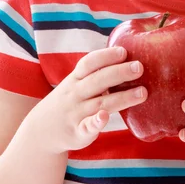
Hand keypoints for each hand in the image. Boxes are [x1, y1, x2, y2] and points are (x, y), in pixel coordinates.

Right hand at [26, 47, 147, 153]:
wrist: (42, 131)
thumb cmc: (71, 100)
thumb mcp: (77, 83)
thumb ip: (98, 72)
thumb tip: (129, 57)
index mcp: (76, 78)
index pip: (89, 63)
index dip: (106, 56)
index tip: (124, 51)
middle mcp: (75, 93)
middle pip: (98, 80)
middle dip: (119, 72)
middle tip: (139, 67)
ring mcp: (76, 113)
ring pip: (100, 103)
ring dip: (122, 97)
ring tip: (142, 93)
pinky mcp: (78, 133)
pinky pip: (86, 127)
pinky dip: (96, 122)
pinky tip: (104, 117)